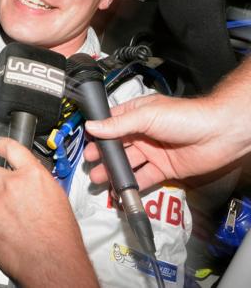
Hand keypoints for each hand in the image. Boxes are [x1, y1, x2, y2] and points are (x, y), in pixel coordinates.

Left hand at [0, 138, 97, 287]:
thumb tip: (28, 180)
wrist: (54, 264)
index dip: (0, 146)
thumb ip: (38, 183)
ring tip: (5, 219)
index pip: (10, 148)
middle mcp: (12, 185)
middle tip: (5, 197)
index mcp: (32, 175)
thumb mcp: (57, 198)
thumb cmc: (61, 238)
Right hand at [84, 93, 249, 189]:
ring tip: (99, 178)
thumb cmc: (185, 116)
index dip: (98, 133)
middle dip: (103, 155)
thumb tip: (92, 127)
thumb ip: (118, 124)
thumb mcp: (146, 116)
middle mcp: (143, 132)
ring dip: (113, 171)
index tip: (85, 143)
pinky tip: (120, 189)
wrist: (219, 134)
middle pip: (117, 146)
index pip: (111, 124)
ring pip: (128, 163)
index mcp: (137, 114)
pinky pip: (143, 178)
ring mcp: (153, 151)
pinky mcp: (163, 169)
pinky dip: (131, 185)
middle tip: (90, 164)